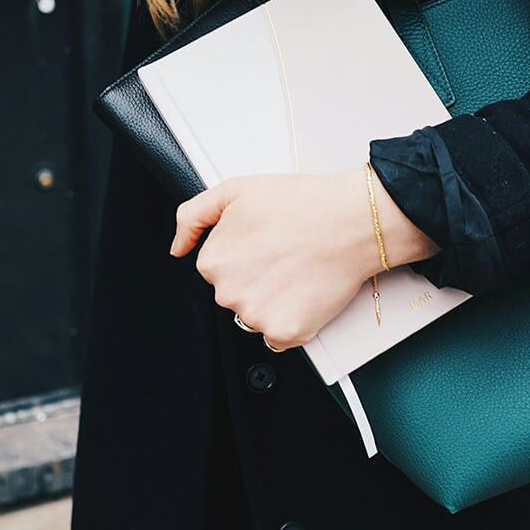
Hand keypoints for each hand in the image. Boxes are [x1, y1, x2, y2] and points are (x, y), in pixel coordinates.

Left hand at [169, 164, 440, 350]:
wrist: (352, 221)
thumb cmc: (301, 203)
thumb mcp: (235, 191)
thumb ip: (193, 216)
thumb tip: (177, 248)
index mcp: (213, 262)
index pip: (218, 269)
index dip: (244, 254)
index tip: (266, 243)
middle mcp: (229, 294)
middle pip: (235, 295)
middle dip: (256, 279)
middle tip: (285, 255)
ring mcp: (257, 317)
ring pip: (256, 317)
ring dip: (273, 302)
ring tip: (298, 271)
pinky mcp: (286, 333)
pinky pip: (279, 338)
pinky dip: (292, 321)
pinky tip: (305, 293)